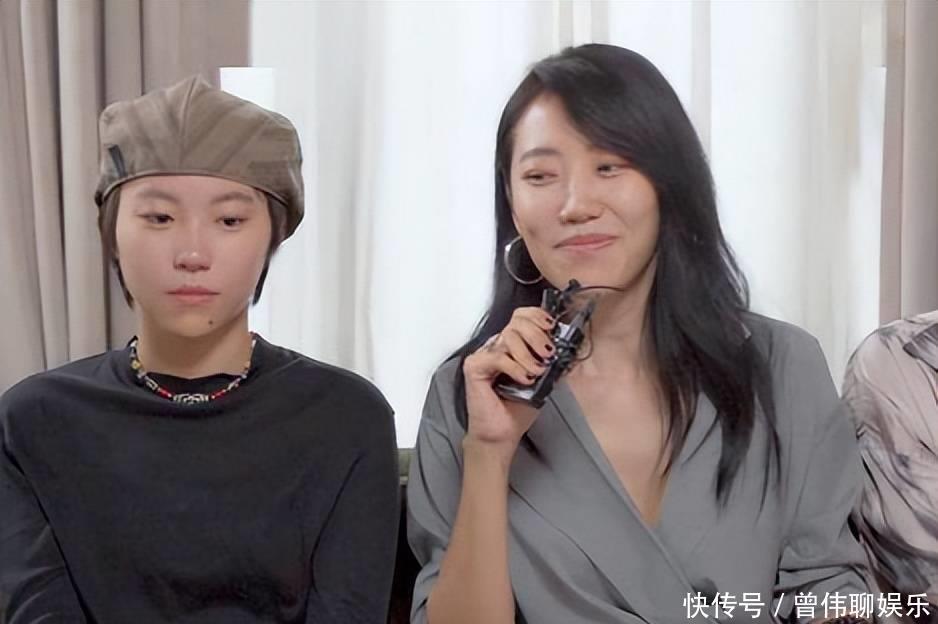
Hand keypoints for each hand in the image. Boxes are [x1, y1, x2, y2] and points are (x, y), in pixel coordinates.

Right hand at [462, 307, 555, 460]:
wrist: (501, 434)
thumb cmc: (517, 410)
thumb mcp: (543, 380)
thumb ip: (550, 361)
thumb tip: (566, 345)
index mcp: (511, 346)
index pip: (521, 316)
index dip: (537, 316)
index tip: (551, 326)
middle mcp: (496, 346)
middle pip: (516, 322)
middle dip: (537, 335)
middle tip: (547, 353)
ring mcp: (484, 355)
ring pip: (509, 337)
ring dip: (528, 356)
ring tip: (536, 373)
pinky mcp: (474, 367)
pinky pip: (498, 357)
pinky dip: (515, 368)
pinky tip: (523, 380)